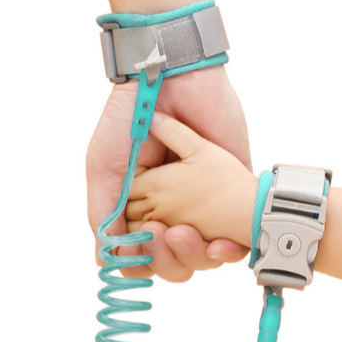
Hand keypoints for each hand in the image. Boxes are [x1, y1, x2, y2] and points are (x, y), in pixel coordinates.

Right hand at [87, 65, 251, 280]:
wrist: (168, 78)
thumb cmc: (128, 121)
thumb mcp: (104, 169)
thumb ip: (104, 215)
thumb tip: (105, 263)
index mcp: (142, 209)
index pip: (145, 256)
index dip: (144, 262)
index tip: (142, 245)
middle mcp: (173, 212)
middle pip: (174, 263)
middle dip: (167, 261)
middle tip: (161, 234)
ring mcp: (204, 205)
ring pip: (204, 257)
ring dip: (193, 257)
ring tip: (182, 232)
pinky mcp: (234, 190)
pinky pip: (238, 237)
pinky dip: (228, 251)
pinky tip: (218, 244)